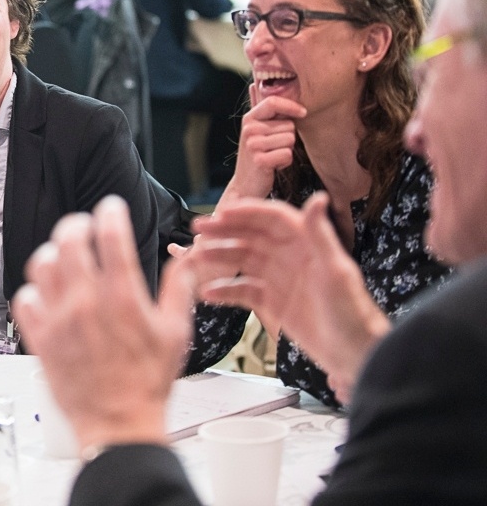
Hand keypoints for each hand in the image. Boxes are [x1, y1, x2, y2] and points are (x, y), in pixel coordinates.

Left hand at [14, 197, 196, 449]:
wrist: (118, 423)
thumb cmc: (147, 382)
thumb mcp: (176, 332)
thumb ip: (180, 289)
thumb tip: (185, 259)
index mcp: (122, 298)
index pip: (111, 236)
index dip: (110, 212)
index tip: (111, 207)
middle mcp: (86, 303)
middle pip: (69, 241)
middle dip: (77, 223)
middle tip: (83, 225)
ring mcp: (59, 320)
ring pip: (41, 265)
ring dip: (53, 253)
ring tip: (63, 255)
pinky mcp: (40, 339)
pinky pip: (24, 300)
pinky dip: (33, 290)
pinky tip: (46, 293)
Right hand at [188, 193, 389, 397]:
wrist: (355, 355)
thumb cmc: (352, 313)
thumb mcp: (336, 271)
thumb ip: (320, 234)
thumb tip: (317, 197)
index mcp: (307, 244)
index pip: (273, 218)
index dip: (248, 212)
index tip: (222, 213)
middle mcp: (291, 257)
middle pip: (252, 235)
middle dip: (225, 230)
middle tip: (199, 228)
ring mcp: (279, 279)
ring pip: (243, 260)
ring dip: (220, 257)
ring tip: (197, 259)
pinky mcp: (273, 302)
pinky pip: (243, 291)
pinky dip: (225, 290)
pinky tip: (208, 293)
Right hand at [217, 85, 305, 209]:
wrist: (245, 184)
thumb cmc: (257, 155)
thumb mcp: (256, 130)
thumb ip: (259, 108)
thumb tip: (253, 84)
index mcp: (249, 119)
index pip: (273, 102)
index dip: (291, 106)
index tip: (302, 112)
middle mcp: (249, 129)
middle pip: (288, 125)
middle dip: (287, 138)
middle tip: (272, 148)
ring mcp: (252, 144)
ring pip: (290, 140)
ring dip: (286, 151)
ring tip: (272, 156)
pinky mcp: (259, 160)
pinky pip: (287, 155)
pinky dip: (284, 163)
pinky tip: (272, 166)